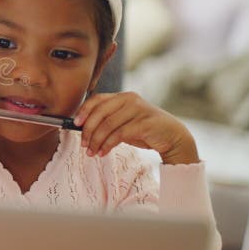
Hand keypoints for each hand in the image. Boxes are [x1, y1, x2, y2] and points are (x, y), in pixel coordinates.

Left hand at [74, 92, 199, 164]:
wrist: (173, 137)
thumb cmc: (144, 130)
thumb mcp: (123, 122)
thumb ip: (107, 121)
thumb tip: (82, 128)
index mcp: (123, 97)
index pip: (98, 99)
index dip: (84, 110)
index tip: (76, 124)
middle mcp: (130, 100)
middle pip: (100, 113)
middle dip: (88, 130)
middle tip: (83, 144)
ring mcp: (139, 110)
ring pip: (108, 125)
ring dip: (96, 141)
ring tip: (91, 152)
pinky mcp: (145, 123)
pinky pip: (119, 134)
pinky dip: (108, 145)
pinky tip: (103, 152)